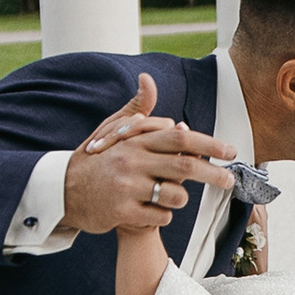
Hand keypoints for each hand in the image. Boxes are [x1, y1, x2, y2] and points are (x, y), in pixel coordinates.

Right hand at [63, 75, 236, 234]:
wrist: (63, 192)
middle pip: (185, 167)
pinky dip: (162, 215)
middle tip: (230, 181)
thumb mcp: (113, 130)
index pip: (180, 138)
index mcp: (135, 140)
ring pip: (175, 196)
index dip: (209, 144)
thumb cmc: (96, 159)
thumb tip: (148, 78)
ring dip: (180, 198)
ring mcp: (127, 188)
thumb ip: (138, 109)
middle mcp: (132, 162)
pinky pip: (160, 217)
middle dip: (213, 174)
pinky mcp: (123, 212)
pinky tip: (149, 210)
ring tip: (168, 196)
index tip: (231, 151)